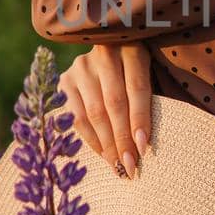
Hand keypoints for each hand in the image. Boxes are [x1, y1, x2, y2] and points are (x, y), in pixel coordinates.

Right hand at [58, 41, 153, 178]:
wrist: (105, 48)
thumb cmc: (135, 71)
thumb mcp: (148, 75)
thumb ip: (146, 101)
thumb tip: (143, 144)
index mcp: (132, 49)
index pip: (136, 89)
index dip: (140, 119)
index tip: (143, 148)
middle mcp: (104, 54)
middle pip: (113, 103)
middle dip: (122, 139)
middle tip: (129, 166)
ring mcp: (81, 66)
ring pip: (93, 113)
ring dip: (106, 144)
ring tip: (117, 165)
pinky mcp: (65, 79)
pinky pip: (77, 117)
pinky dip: (90, 139)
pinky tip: (102, 153)